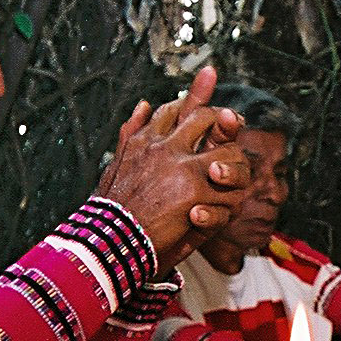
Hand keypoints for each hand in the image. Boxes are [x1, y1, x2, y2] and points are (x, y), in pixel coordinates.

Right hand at [98, 66, 248, 272]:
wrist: (108, 244)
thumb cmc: (111, 210)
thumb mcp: (116, 164)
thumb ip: (131, 132)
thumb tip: (144, 104)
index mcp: (145, 140)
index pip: (174, 109)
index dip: (196, 98)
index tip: (211, 97)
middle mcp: (164, 147)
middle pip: (207, 119)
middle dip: (224, 128)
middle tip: (228, 151)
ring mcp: (182, 168)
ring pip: (229, 154)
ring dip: (232, 173)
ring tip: (223, 191)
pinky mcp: (195, 193)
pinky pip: (228, 193)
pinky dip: (225, 207)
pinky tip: (213, 216)